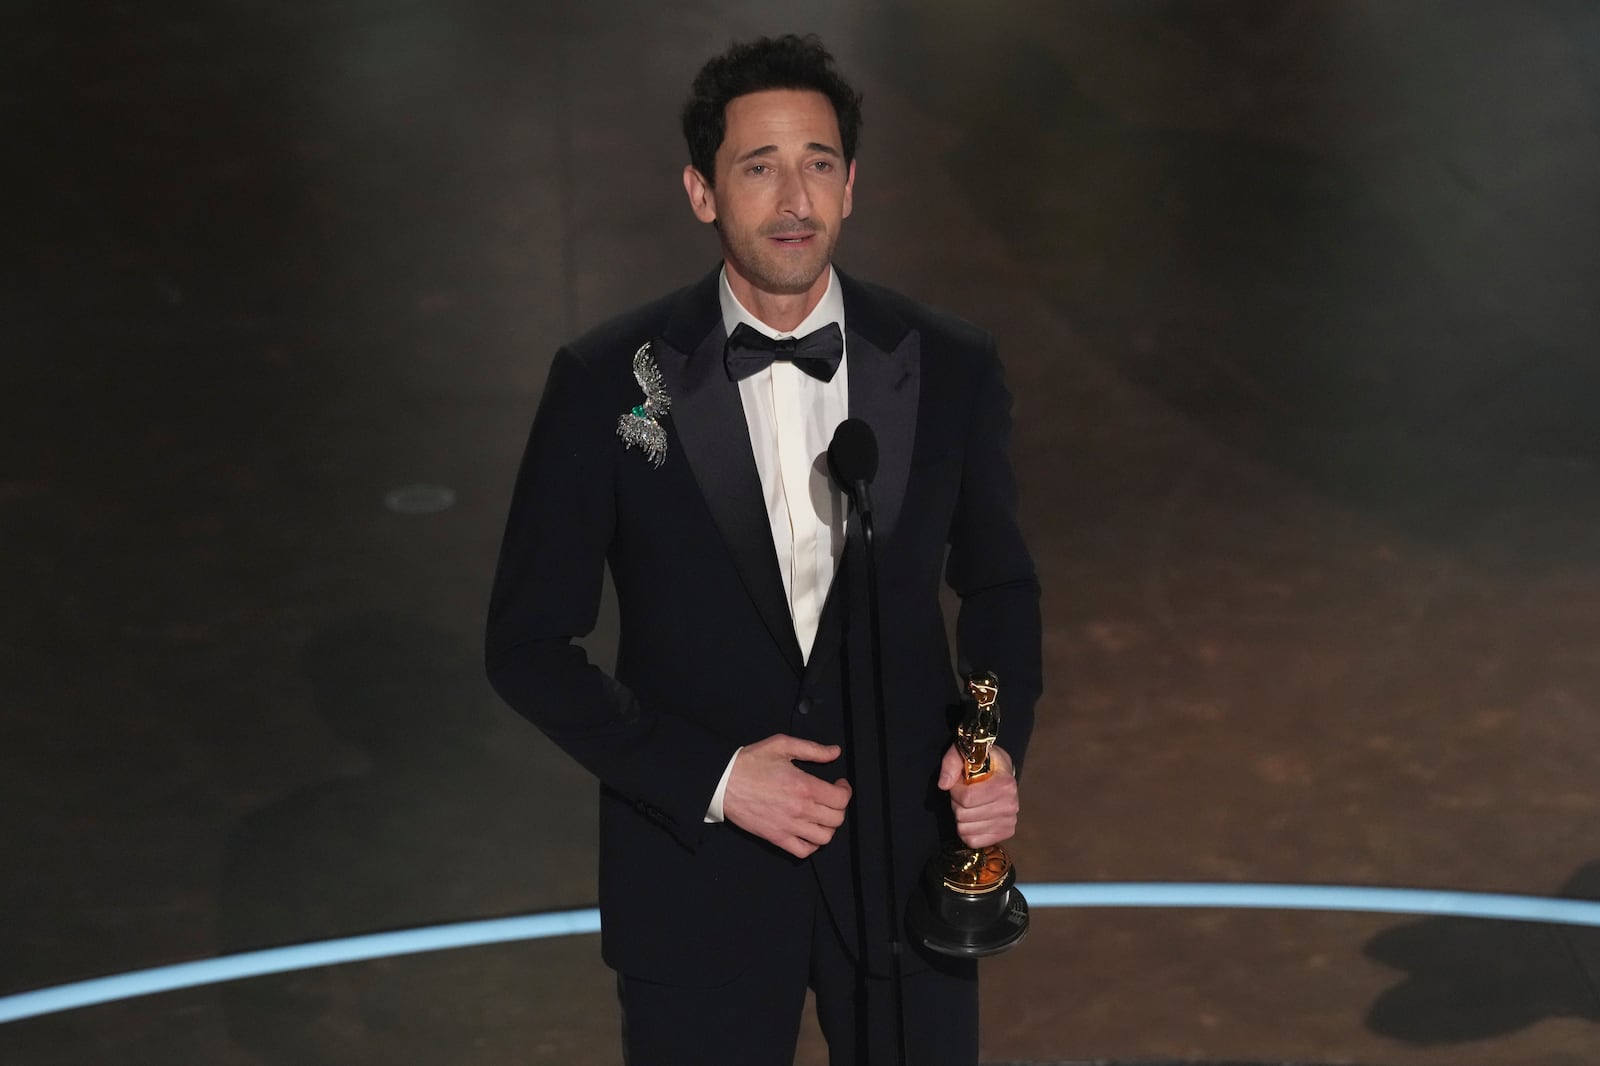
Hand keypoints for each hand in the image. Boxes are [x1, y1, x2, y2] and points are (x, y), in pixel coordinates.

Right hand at [723, 735, 851, 858]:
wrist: (722, 782)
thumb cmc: (750, 763)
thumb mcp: (782, 745)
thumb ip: (812, 749)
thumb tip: (834, 752)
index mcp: (804, 786)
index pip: (840, 799)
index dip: (845, 791)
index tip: (839, 785)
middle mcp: (799, 810)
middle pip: (836, 819)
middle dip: (839, 807)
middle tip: (831, 798)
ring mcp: (788, 827)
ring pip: (824, 838)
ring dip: (828, 826)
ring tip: (821, 815)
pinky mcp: (776, 838)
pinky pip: (804, 851)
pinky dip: (812, 845)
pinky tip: (809, 832)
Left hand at [939, 743, 1018, 848]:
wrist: (1001, 773)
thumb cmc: (982, 763)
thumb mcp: (965, 753)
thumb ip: (951, 763)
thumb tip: (944, 785)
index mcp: (1005, 784)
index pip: (967, 798)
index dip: (955, 791)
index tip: (960, 783)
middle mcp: (1011, 805)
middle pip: (963, 815)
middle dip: (957, 803)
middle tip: (964, 794)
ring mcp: (1009, 821)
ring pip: (965, 829)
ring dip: (961, 817)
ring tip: (970, 804)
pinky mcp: (1005, 833)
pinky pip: (973, 841)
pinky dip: (967, 831)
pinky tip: (973, 818)